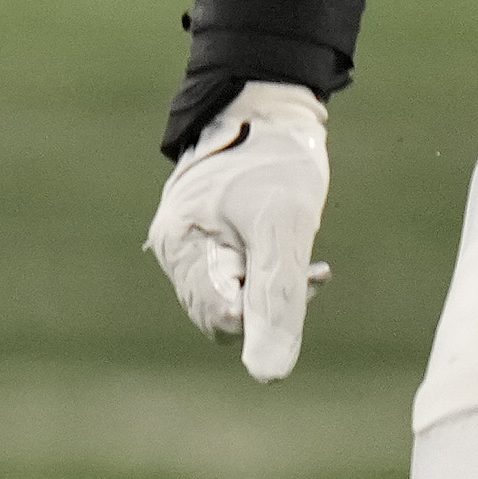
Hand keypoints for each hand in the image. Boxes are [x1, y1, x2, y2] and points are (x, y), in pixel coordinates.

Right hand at [148, 79, 330, 381]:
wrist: (267, 102)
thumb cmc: (276, 162)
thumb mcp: (285, 232)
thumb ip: (276, 302)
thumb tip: (267, 376)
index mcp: (181, 248)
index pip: (223, 320)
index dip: (267, 308)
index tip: (304, 274)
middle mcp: (172, 250)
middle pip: (222, 314)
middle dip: (267, 298)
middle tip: (305, 264)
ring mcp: (184, 242)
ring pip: (228, 297)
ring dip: (268, 285)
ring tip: (300, 253)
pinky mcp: (202, 234)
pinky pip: (229, 276)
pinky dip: (262, 270)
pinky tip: (288, 249)